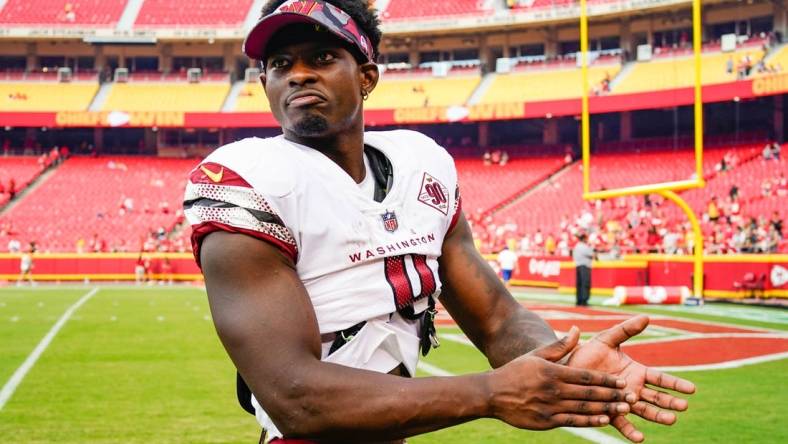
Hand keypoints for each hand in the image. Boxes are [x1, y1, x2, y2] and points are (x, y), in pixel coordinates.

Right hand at [489, 327, 635, 430]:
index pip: (586, 376)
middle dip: (612, 395)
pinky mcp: (546, 421)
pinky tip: (604, 420)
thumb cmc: (515, 372)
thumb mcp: (536, 355)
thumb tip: (577, 330)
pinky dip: (590, 421)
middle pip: (589, 393)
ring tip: (623, 409)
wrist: (492, 394)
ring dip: (606, 409)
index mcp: (553, 371)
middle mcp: (554, 390)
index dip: (606, 379)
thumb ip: (559, 346)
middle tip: (631, 397)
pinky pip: (573, 421)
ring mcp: (550, 407)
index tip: (622, 381)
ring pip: (584, 409)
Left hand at [566, 315, 695, 442]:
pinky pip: (621, 424)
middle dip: (670, 402)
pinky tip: (640, 438)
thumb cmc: (587, 352)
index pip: (660, 379)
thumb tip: (646, 316)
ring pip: (644, 411)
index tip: (692, 389)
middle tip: (683, 406)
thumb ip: (626, 330)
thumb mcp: (607, 339)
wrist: (566, 367)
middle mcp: (632, 389)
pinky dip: (631, 431)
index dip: (676, 384)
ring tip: (670, 420)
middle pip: (656, 397)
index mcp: (636, 372)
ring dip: (657, 416)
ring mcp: (621, 402)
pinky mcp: (608, 412)